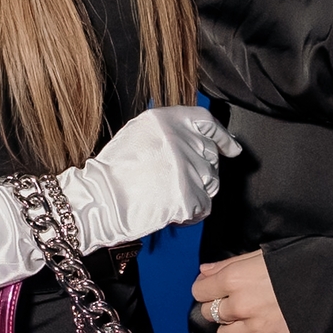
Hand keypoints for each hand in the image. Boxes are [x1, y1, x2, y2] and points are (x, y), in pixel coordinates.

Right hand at [59, 106, 240, 251]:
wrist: (101, 199)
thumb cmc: (114, 171)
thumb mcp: (139, 133)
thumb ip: (170, 131)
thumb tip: (196, 139)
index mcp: (168, 119)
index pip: (208, 123)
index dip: (223, 137)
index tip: (231, 147)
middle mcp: (181, 140)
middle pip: (210, 155)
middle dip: (200, 170)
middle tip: (178, 181)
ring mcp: (187, 168)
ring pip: (210, 182)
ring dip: (196, 191)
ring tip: (170, 195)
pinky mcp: (189, 195)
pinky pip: (204, 206)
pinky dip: (192, 212)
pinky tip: (174, 211)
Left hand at [192, 250, 292, 332]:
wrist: (327, 282)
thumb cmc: (293, 262)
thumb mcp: (259, 254)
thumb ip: (227, 264)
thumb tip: (204, 271)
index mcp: (233, 278)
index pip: (198, 291)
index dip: (206, 288)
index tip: (216, 287)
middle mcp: (238, 305)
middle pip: (207, 313)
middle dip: (218, 307)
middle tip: (236, 300)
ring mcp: (254, 326)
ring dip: (231, 327)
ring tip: (246, 317)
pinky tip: (256, 331)